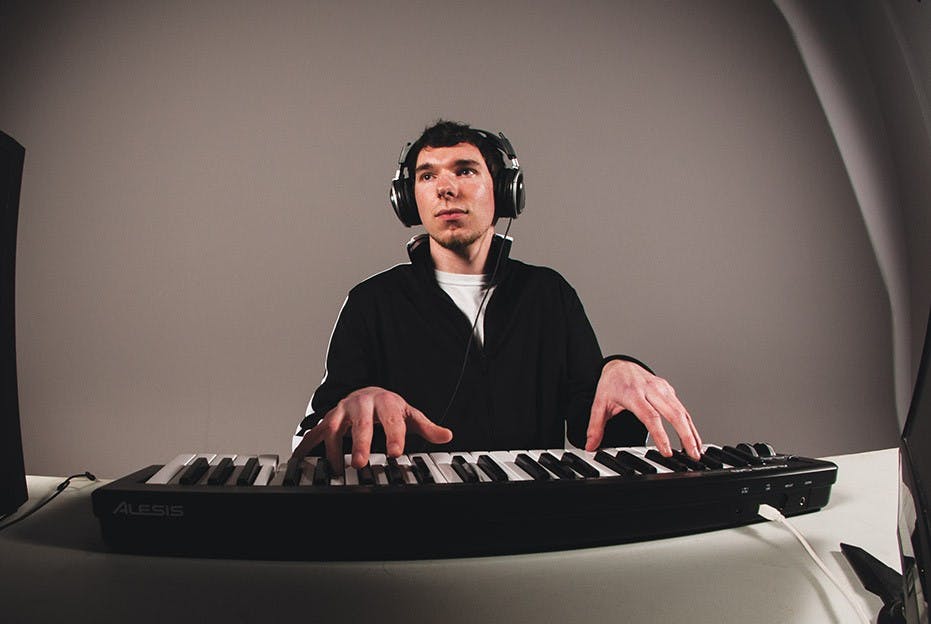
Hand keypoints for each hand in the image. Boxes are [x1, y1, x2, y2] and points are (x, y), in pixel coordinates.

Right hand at [290, 386, 452, 473]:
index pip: (392, 418)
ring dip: (334, 449)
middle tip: (361, 463)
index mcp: (385, 401)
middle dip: (360, 443)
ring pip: (334, 428)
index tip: (395, 452)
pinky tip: (298, 459)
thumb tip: (447, 435)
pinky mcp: (329, 419)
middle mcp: (361, 403)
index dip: (394, 435)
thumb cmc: (389, 407)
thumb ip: (427, 427)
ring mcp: (342, 411)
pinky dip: (305, 445)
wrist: (368, 393)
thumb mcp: (410, 415)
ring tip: (339, 469)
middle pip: (361, 423)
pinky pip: (314, 432)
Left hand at [586, 360, 701, 459]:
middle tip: (693, 454)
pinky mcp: (669, 389)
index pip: (650, 417)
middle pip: (673, 414)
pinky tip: (694, 437)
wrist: (619, 364)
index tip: (668, 451)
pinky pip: (682, 408)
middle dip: (685, 435)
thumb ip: (595, 426)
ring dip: (692, 431)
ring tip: (697, 450)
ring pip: (682, 411)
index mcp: (633, 394)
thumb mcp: (599, 404)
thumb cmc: (611, 384)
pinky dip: (690, 424)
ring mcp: (662, 388)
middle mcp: (651, 390)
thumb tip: (590, 445)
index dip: (661, 435)